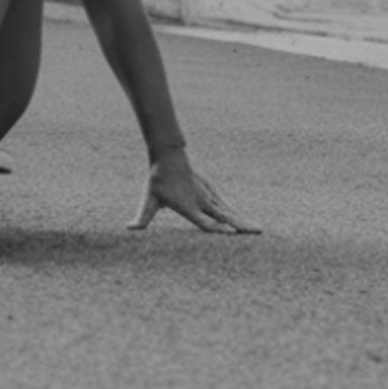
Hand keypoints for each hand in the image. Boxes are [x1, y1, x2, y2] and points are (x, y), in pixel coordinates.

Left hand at [128, 146, 259, 235]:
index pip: (206, 222)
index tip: (232, 233)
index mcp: (189, 207)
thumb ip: (142, 217)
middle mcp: (202, 202)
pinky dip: (236, 213)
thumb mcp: (149, 200)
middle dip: (241, 225)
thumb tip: (129, 228)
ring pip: (229, 211)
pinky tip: (242, 219)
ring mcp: (209, 195)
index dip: (218, 229)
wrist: (169, 155)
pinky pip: (226, 205)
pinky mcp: (211, 190)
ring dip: (243, 220)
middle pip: (226, 217)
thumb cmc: (158, 179)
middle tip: (258, 232)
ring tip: (258, 229)